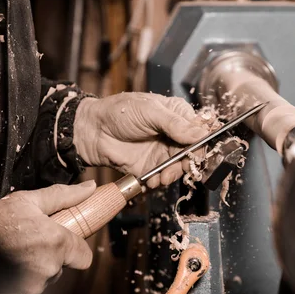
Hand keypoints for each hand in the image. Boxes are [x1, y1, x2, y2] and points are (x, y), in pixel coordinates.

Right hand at [0, 181, 95, 293]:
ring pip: (42, 280)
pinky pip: (27, 292)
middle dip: (47, 257)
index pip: (83, 256)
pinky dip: (17, 284)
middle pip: (59, 267)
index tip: (58, 243)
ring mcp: (33, 288)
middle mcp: (48, 268)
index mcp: (56, 243)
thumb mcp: (27, 201)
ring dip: (31, 270)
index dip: (72, 249)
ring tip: (11, 256)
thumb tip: (88, 188)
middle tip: (25, 245)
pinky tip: (5, 270)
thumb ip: (62, 196)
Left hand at [73, 93, 208, 187]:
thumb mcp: (149, 112)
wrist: (93, 130)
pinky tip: (152, 180)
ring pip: (179, 168)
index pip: (199, 130)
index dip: (200, 143)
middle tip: (178, 168)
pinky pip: (162, 178)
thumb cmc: (119, 112)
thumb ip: (175, 124)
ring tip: (162, 177)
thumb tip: (201, 133)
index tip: (195, 153)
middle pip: (192, 153)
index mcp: (177, 115)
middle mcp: (173, 134)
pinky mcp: (151, 167)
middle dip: (186, 163)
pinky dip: (160, 181)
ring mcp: (163, 152)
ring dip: (173, 175)